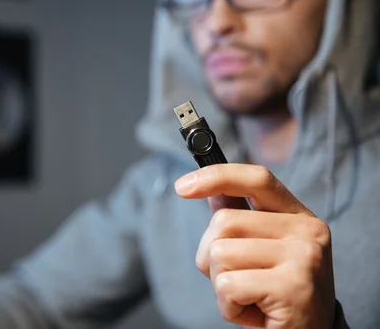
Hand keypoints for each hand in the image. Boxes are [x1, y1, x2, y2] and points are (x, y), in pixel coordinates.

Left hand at [174, 164, 335, 328]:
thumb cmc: (277, 297)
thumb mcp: (261, 253)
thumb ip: (241, 220)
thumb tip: (213, 190)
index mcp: (300, 217)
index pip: (256, 178)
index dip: (216, 176)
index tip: (181, 186)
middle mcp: (308, 231)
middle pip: (223, 221)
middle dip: (212, 257)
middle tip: (240, 283)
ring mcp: (304, 257)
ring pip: (220, 253)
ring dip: (221, 285)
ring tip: (250, 298)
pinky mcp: (293, 286)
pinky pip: (227, 285)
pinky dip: (228, 306)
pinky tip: (255, 314)